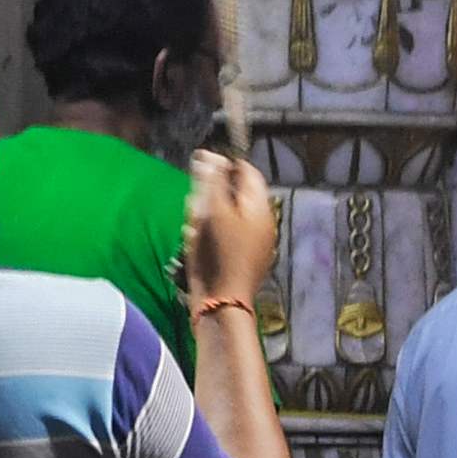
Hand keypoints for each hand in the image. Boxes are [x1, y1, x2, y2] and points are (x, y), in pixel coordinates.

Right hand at [180, 148, 282, 306]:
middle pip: (236, 193)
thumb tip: (210, 156)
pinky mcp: (241, 257)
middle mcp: (262, 222)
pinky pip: (225, 233)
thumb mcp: (213, 211)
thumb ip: (213, 180)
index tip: (201, 165)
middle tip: (195, 200)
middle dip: (212, 192)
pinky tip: (196, 238)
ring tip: (194, 222)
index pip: (247, 171)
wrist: (221, 301)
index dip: (225, 164)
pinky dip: (209, 231)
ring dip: (207, 212)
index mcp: (260, 207)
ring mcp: (254, 241)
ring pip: (227, 213)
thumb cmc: (218, 254)